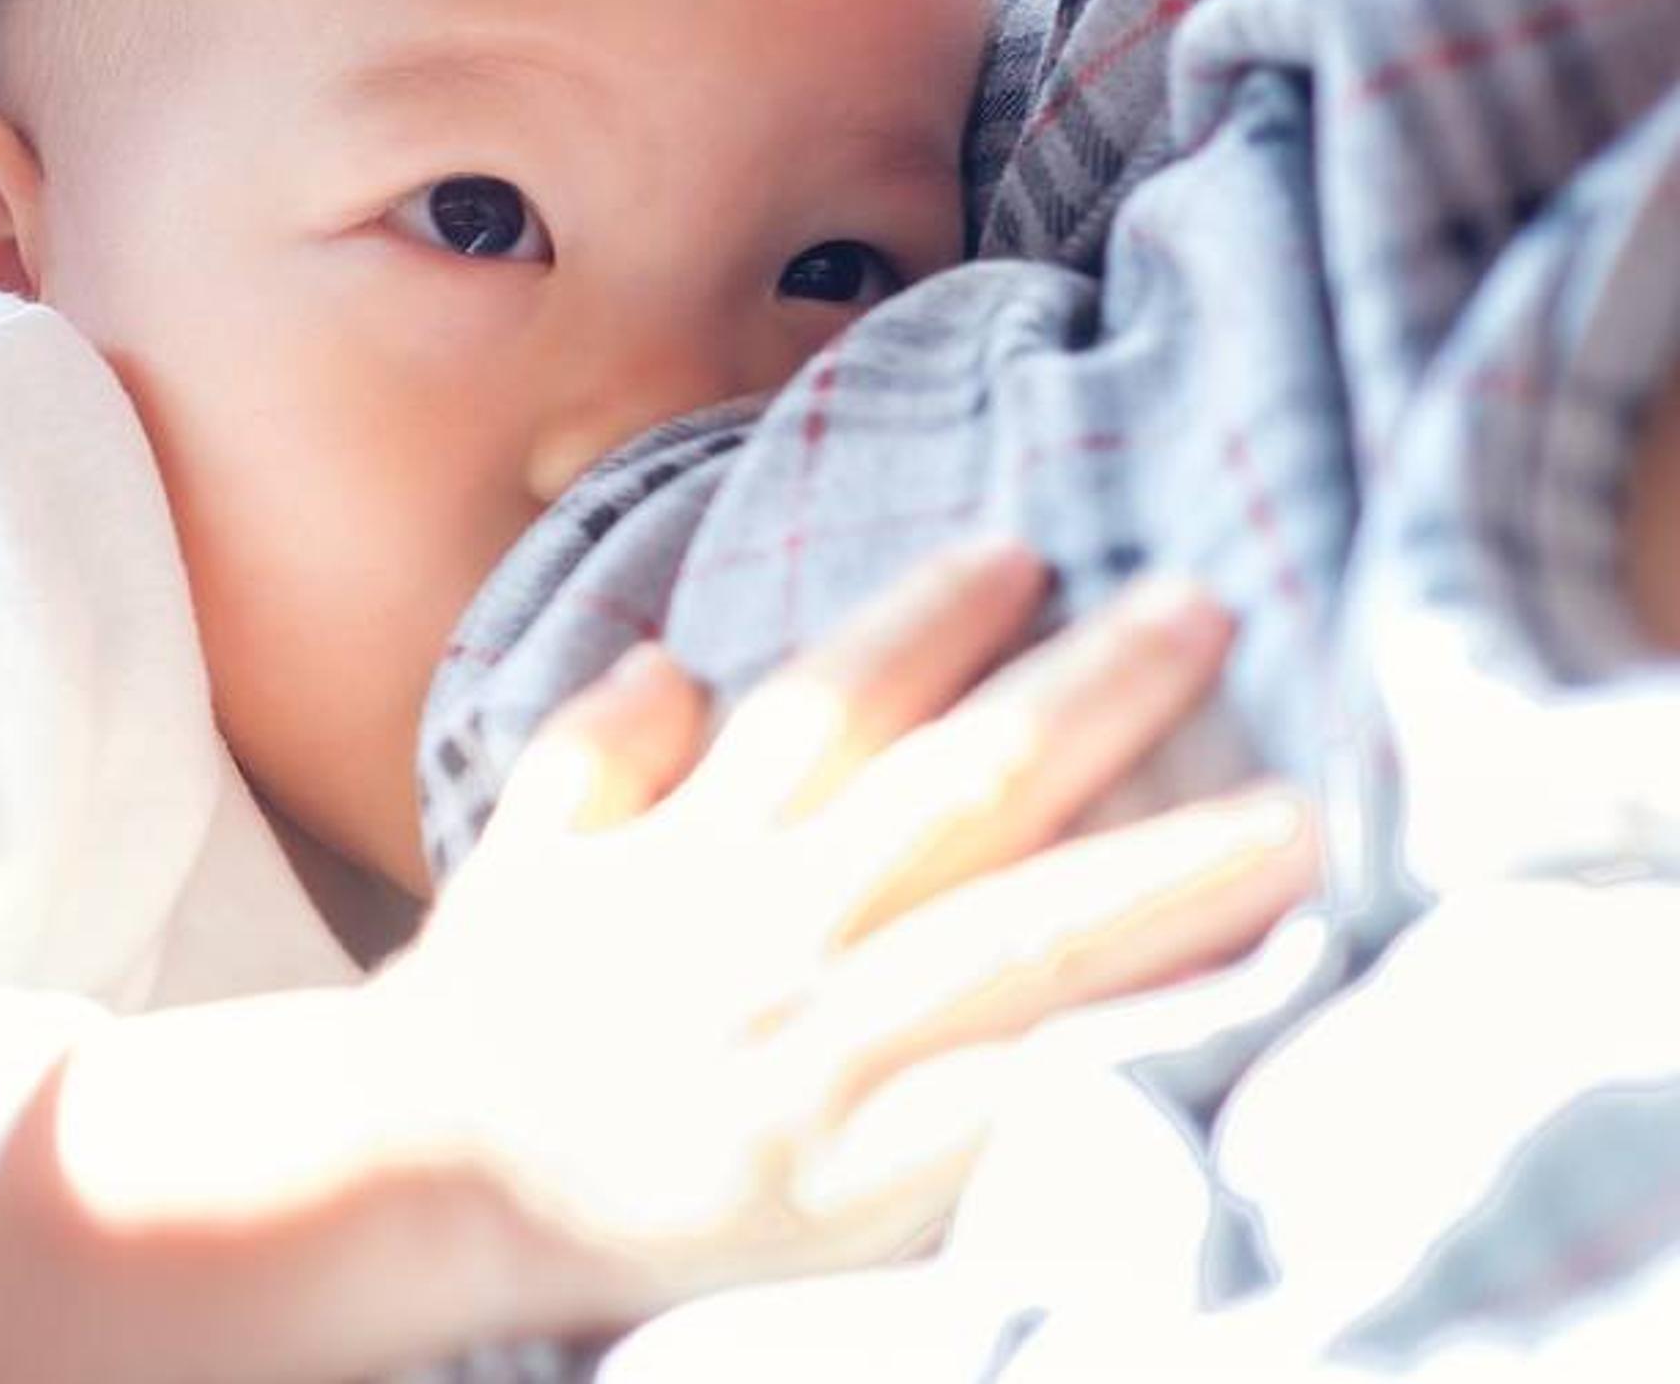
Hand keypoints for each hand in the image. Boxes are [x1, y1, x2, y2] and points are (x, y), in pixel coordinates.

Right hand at [398, 536, 1318, 1338]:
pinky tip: (1222, 1013)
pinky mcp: (856, 1164)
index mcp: (699, 842)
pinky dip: (1120, 1049)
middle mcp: (772, 921)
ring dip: (1167, 865)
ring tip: (1293, 816)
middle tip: (1204, 610)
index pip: (834, 698)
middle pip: (962, 786)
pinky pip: (1017, 1095)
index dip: (932, 614)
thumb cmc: (486, 1019)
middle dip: (1093, 692)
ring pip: (1023, 930)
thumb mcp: (513, 853)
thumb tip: (674, 653)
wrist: (431, 1178)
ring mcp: (821, 1042)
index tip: (1026, 546)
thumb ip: (594, 750)